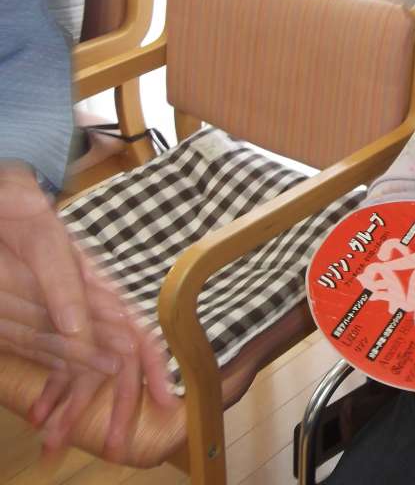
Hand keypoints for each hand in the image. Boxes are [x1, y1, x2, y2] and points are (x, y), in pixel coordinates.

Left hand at [0, 165, 176, 457]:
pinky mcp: (44, 324)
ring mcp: (68, 320)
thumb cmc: (27, 218)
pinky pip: (54, 366)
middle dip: (118, 408)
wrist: (5, 204)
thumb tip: (80, 331)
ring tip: (58, 444)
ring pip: (81, 374)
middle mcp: (91, 310)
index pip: (138, 334)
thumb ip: (65, 286)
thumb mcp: (44, 244)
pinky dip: (50, 392)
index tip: (163, 401)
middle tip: (119, 446)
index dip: (154, 369)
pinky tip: (40, 414)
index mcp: (100, 291)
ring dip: (74, 410)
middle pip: (113, 365)